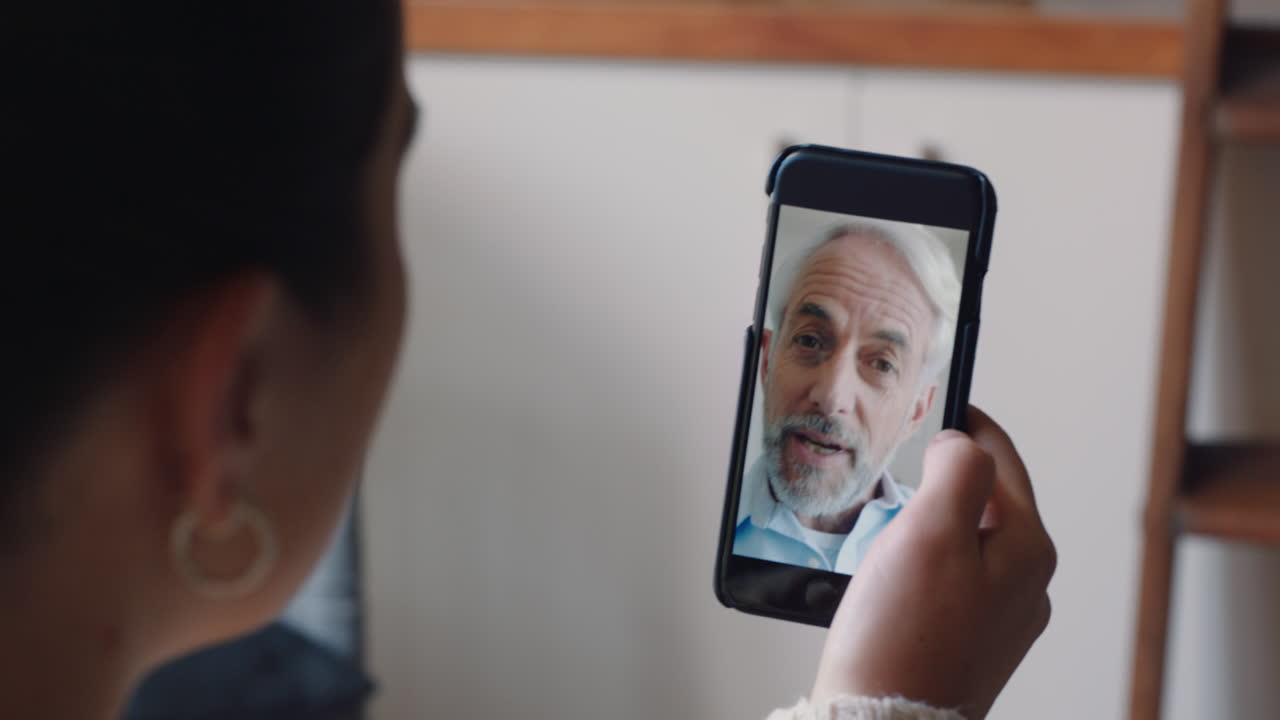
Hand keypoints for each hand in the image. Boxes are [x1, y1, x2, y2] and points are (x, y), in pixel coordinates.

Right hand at [809, 406, 1055, 717]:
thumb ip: (957, 470)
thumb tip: (961, 443)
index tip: (943, 399)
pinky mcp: (966, 643)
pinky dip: (922, 561)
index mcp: (1028, 549)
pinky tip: (890, 572)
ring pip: (967, 541)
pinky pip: (949, 580)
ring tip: (890, 516)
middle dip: (947, 474)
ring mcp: (997, 619)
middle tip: (904, 457)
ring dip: (931, 520)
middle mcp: (1025, 585)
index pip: (1002, 460)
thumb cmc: (902, 638)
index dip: (969, 423)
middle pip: (987, 500)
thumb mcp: (932, 531)